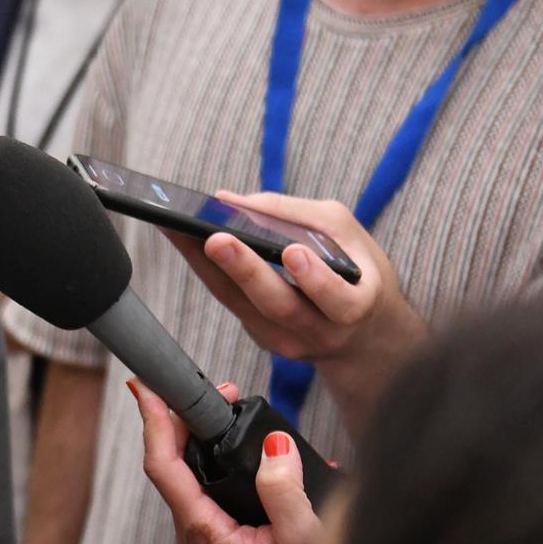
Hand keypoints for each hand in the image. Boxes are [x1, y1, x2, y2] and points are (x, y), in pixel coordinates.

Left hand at [129, 377, 318, 543]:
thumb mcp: (302, 541)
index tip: (147, 387)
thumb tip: (274, 443)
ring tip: (226, 403)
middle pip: (171, 462)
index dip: (153, 421)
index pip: (163, 465)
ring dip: (202, 433)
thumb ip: (285, 491)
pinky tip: (243, 439)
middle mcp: (196, 531)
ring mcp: (205, 532)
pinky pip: (207, 483)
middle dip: (183, 417)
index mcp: (203, 531)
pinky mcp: (219, 531)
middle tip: (215, 389)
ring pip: (189, 471)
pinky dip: (219, 454)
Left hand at [164, 191, 425, 436]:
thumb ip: (297, 215)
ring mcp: (287, 341)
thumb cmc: (356, 272)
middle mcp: (320, 332)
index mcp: (355, 307)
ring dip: (208, 266)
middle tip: (216, 239)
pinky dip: (207, 270)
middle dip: (246, 270)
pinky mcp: (261, 337)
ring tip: (180, 230)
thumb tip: (233, 202)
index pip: (338, 301)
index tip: (293, 252)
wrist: (362, 335)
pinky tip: (184, 242)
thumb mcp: (346, 234)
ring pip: (242, 305)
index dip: (316, 280)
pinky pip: (231, 302)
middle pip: (279, 306)